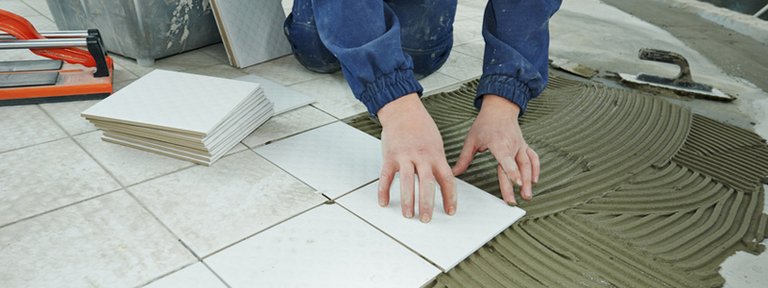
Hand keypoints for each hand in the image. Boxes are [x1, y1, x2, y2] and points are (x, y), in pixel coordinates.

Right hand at [377, 93, 456, 222]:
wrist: (402, 110)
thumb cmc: (421, 126)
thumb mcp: (436, 143)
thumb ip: (438, 162)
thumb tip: (443, 181)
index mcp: (436, 155)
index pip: (447, 180)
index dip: (450, 197)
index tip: (450, 211)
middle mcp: (421, 156)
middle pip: (427, 184)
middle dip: (427, 204)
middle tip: (426, 219)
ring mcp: (404, 156)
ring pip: (406, 182)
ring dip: (407, 201)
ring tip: (408, 215)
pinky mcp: (389, 156)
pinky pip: (386, 176)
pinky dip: (383, 190)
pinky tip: (384, 202)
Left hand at [452, 95, 539, 204]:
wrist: (500, 109)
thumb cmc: (485, 124)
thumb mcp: (471, 140)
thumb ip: (464, 158)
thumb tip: (454, 173)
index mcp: (498, 143)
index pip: (506, 159)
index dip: (512, 171)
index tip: (516, 183)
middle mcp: (512, 145)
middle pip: (517, 167)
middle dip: (517, 184)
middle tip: (514, 201)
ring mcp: (520, 146)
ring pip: (527, 164)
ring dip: (528, 181)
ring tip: (526, 196)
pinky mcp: (524, 146)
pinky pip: (533, 158)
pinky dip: (535, 169)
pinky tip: (534, 181)